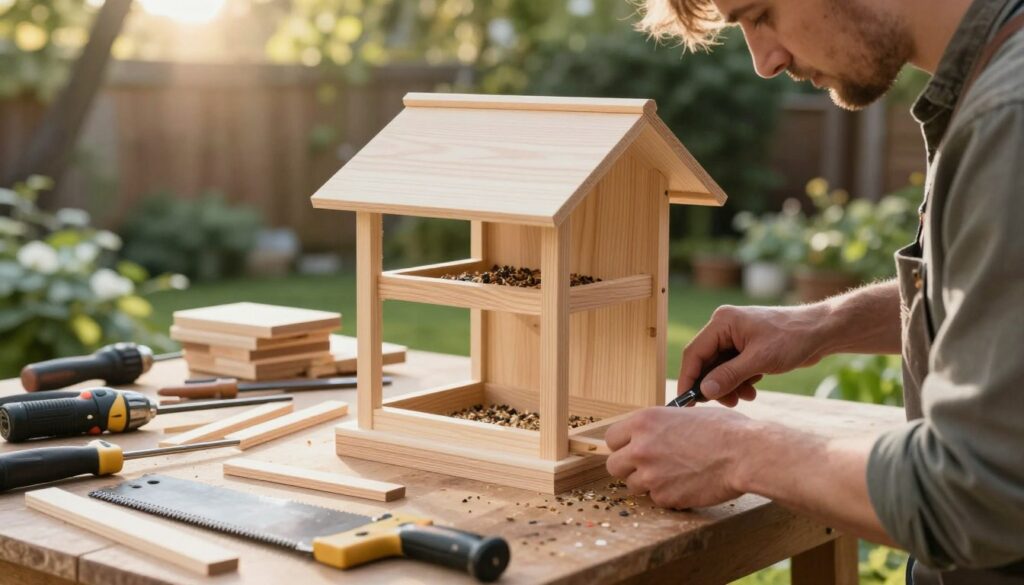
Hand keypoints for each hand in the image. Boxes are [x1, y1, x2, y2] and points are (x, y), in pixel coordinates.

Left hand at [605, 407, 752, 508]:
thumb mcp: (684, 415)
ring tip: (672, 475)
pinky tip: (686, 485)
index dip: (623, 445)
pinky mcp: (664, 497)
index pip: (611, 438)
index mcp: (644, 421)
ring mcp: (650, 474)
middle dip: (628, 467)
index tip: (632, 448)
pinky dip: (668, 495)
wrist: (744, 454)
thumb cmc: (723, 430)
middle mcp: (640, 447)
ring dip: (648, 483)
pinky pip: (655, 499)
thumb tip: (651, 433)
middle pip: (614, 465)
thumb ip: (660, 426)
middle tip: (647, 466)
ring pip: (632, 485)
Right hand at [680, 304, 830, 404]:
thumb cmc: (793, 338)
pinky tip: (752, 390)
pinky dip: (739, 382)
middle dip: (714, 385)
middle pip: (705, 362)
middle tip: (726, 403)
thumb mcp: (760, 360)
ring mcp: (735, 337)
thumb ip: (729, 375)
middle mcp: (724, 327)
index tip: (686, 402)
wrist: (821, 332)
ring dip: (729, 386)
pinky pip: (732, 368)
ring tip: (745, 397)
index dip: (688, 378)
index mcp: (722, 322)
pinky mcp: (746, 347)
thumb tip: (704, 390)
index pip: (694, 353)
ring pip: (719, 368)